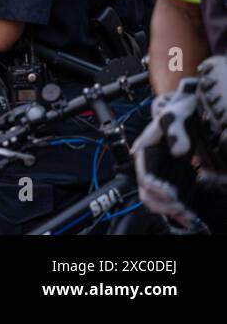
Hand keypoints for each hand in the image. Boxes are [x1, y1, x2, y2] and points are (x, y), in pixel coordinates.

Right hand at [133, 78, 202, 228]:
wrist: (180, 111)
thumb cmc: (174, 112)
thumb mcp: (173, 117)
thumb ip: (175, 131)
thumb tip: (179, 151)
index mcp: (143, 152)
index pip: (144, 177)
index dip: (156, 188)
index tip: (171, 193)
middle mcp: (147, 165)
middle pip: (146, 193)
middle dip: (162, 205)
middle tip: (180, 209)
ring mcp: (158, 171)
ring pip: (155, 198)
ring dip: (168, 210)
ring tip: (185, 217)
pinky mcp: (168, 176)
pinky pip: (167, 197)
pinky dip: (174, 208)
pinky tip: (186, 215)